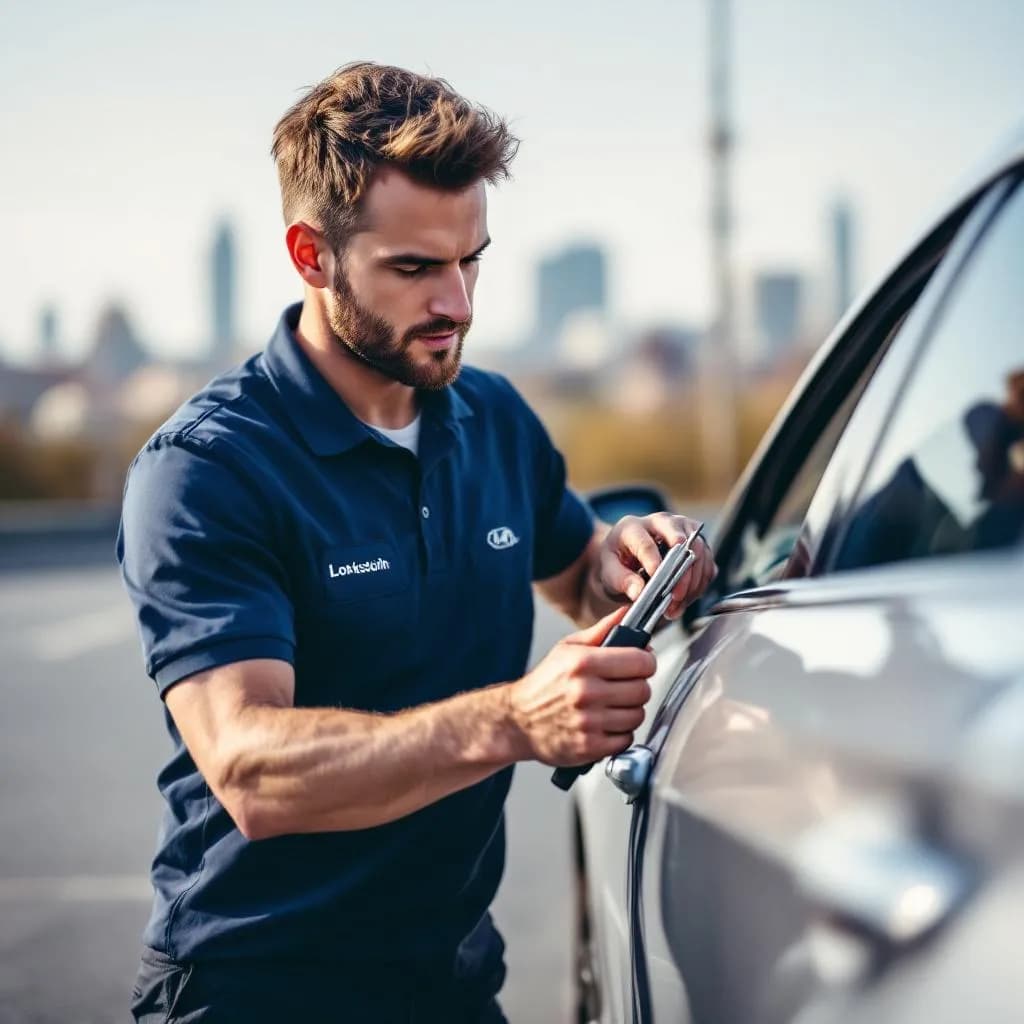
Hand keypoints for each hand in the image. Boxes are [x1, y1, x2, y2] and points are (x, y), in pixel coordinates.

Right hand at [508, 607, 655, 766]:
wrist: (517, 720)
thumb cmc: (544, 683)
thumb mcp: (567, 649)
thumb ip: (601, 631)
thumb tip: (626, 614)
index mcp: (583, 663)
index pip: (640, 662)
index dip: (646, 662)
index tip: (641, 665)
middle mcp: (586, 692)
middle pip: (643, 690)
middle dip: (637, 687)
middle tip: (624, 686)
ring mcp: (589, 721)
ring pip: (637, 715)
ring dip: (630, 711)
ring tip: (612, 706)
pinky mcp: (590, 747)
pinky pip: (626, 739)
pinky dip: (620, 733)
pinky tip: (605, 724)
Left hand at [596, 512, 716, 619]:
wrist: (626, 559)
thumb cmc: (617, 562)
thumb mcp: (609, 571)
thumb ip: (622, 580)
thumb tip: (638, 592)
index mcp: (634, 527)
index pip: (647, 544)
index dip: (653, 563)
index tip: (657, 583)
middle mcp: (661, 523)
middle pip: (682, 539)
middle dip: (681, 572)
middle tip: (674, 597)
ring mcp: (683, 531)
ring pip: (700, 552)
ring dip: (693, 583)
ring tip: (676, 606)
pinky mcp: (697, 544)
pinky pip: (707, 564)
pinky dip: (700, 585)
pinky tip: (684, 600)